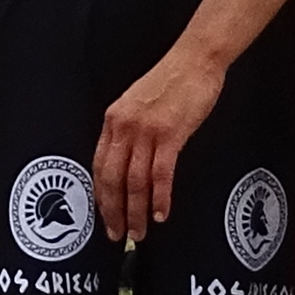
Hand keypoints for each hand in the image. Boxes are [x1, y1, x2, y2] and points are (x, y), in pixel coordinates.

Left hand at [95, 43, 222, 240]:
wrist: (195, 60)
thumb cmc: (172, 80)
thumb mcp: (137, 103)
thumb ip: (128, 130)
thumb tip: (126, 161)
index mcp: (113, 119)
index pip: (99, 166)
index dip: (101, 196)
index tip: (105, 215)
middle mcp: (124, 126)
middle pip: (112, 179)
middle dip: (114, 211)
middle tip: (118, 233)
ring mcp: (146, 131)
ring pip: (134, 182)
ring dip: (136, 212)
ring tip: (139, 231)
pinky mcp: (170, 134)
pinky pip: (160, 174)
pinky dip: (159, 198)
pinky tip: (160, 213)